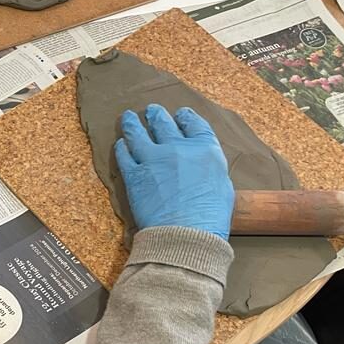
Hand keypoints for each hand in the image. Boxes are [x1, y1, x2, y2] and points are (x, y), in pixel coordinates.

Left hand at [115, 105, 234, 239]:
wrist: (185, 233)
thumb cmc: (210, 216)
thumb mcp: (222, 184)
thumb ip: (208, 167)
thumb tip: (199, 166)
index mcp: (204, 149)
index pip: (194, 124)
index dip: (186, 116)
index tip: (181, 114)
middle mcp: (177, 148)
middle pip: (164, 124)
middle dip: (157, 115)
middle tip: (152, 110)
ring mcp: (153, 159)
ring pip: (138, 134)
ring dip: (132, 123)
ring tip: (128, 117)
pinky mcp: (134, 175)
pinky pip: (124, 155)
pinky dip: (122, 148)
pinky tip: (121, 144)